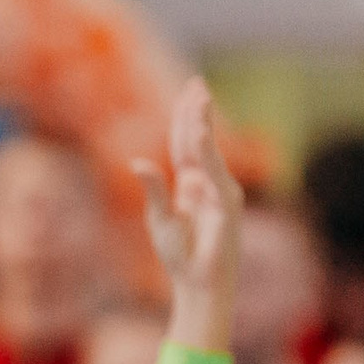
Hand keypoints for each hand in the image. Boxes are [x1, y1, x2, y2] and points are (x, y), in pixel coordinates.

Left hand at [132, 76, 241, 351]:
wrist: (198, 282)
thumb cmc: (180, 254)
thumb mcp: (159, 217)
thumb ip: (153, 188)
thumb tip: (137, 162)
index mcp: (191, 183)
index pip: (186, 143)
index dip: (186, 117)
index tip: (191, 90)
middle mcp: (208, 182)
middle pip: (198, 139)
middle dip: (198, 110)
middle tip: (198, 81)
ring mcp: (220, 191)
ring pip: (207, 150)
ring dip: (202, 124)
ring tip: (199, 97)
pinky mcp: (226, 204)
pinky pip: (214, 172)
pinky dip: (206, 152)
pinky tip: (198, 132)